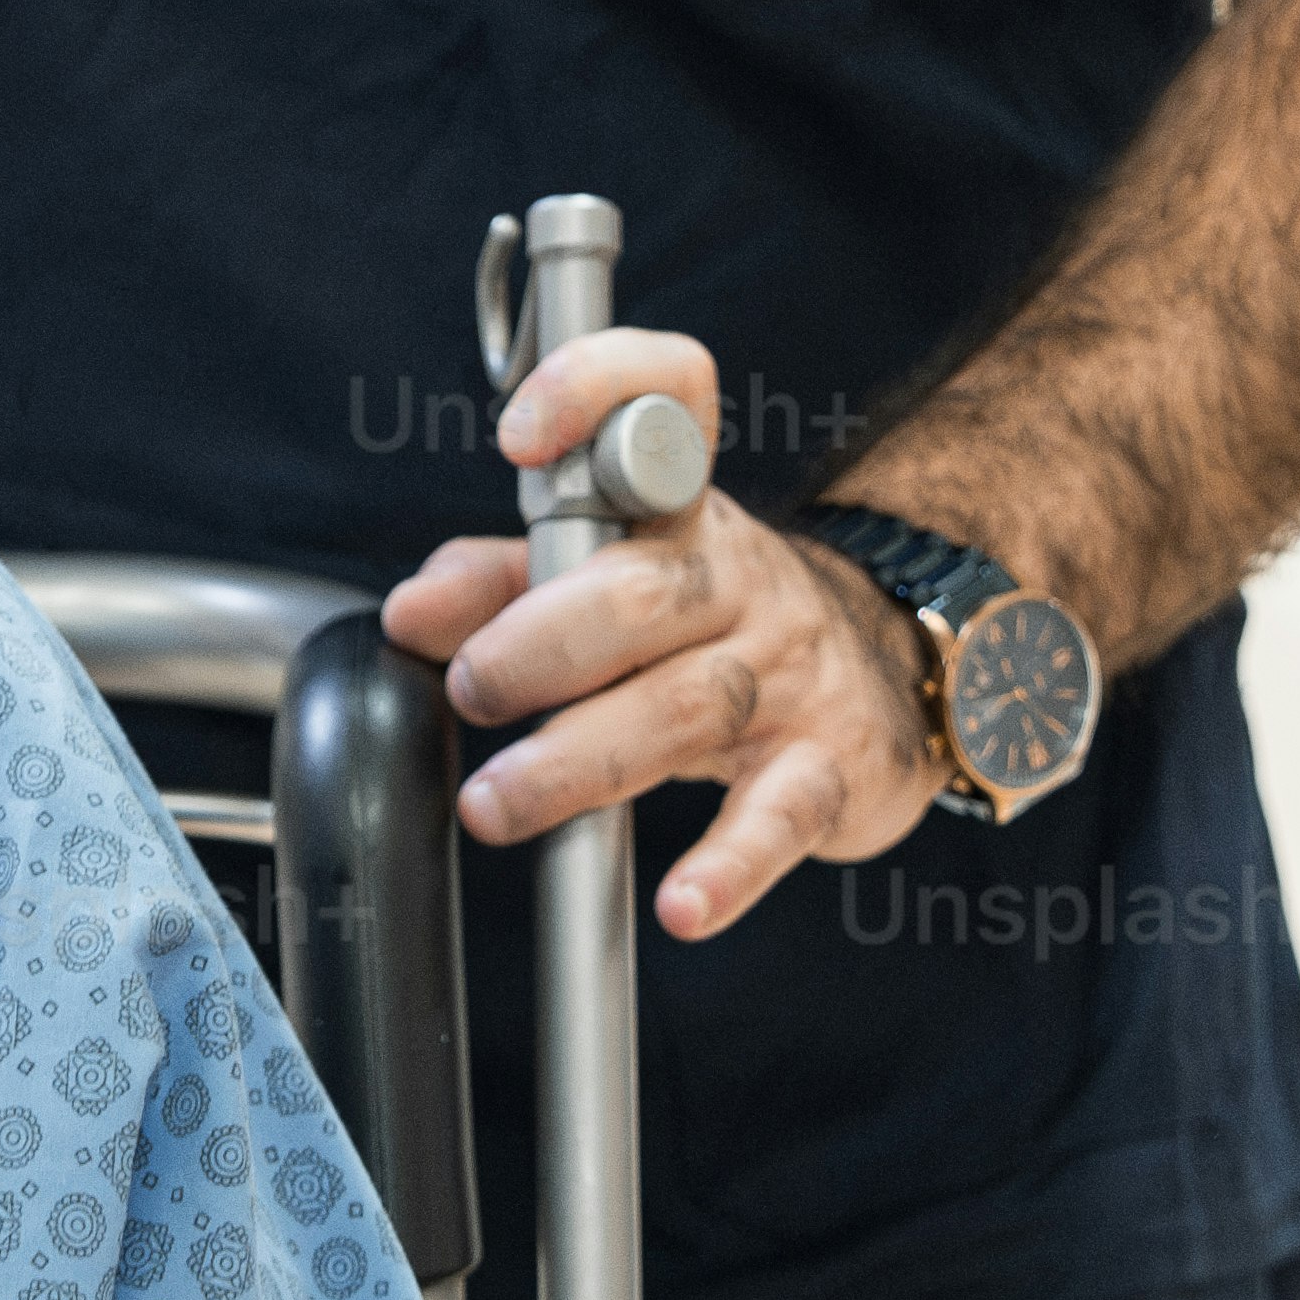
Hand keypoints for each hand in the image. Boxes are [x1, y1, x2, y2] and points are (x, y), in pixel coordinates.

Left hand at [379, 325, 940, 936]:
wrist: (889, 682)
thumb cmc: (713, 626)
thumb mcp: (614, 579)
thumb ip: (500, 583)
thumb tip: (411, 615)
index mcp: (680, 509)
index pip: (667, 401)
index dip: (596, 394)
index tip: (520, 439)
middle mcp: (739, 577)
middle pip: (647, 592)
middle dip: (543, 642)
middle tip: (474, 689)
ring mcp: (792, 670)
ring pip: (691, 704)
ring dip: (583, 759)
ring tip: (500, 804)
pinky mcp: (832, 766)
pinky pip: (782, 813)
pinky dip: (731, 863)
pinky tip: (684, 905)